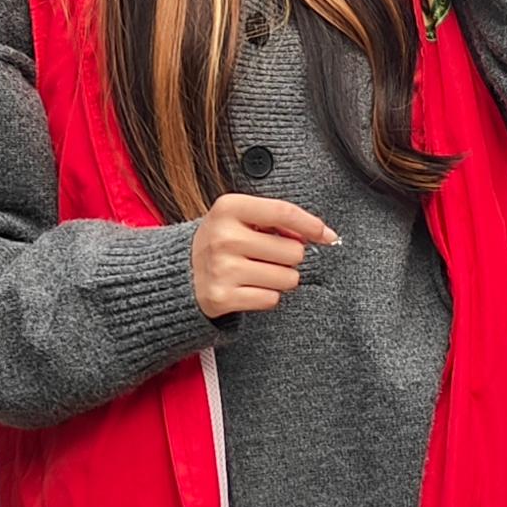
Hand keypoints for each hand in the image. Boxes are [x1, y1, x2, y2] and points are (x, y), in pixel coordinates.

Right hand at [189, 192, 336, 318]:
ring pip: (287, 278)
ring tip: (256, 272)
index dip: (312, 225)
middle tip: (266, 256)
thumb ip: (275, 219)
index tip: (327, 235)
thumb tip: (317, 234)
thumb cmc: (219, 242)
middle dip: (288, 256)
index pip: (283, 212)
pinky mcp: (222, 297)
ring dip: (280, 279)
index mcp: (228, 208)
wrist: (179, 273)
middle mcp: (224, 237)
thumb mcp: (238, 217)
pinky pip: (271, 299)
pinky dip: (265, 296)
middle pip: (293, 251)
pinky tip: (248, 287)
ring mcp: (222, 268)